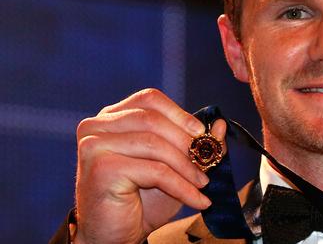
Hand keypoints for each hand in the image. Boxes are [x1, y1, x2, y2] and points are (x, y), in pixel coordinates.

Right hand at [73, 88, 226, 243]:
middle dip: (187, 143)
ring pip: (155, 145)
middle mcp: (97, 126)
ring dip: (187, 167)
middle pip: (153, 120)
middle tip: (208, 163)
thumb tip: (221, 125)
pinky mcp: (102, 168)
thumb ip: (195, 144)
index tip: (202, 133)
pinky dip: (182, 186)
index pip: (149, 100)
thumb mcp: (174, 167)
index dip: (179, 114)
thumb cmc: (142, 199)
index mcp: (112, 117)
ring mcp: (95, 145)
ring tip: (204, 184)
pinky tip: (196, 200)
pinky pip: (155, 171)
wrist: (114, 236)